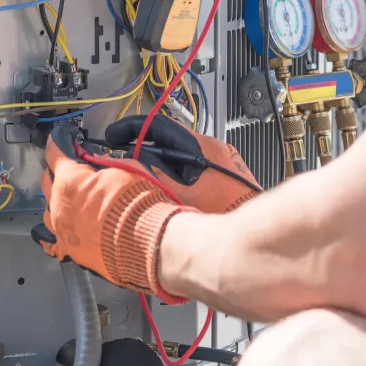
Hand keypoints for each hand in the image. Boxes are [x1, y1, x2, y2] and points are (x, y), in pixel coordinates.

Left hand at [31, 124, 189, 297]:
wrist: (148, 241)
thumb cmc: (139, 205)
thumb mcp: (125, 168)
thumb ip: (104, 163)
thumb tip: (97, 162)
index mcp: (70, 179)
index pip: (55, 153)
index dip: (59, 143)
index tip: (62, 140)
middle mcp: (59, 204)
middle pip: (47, 181)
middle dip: (57, 172)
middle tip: (71, 169)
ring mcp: (62, 229)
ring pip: (48, 210)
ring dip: (57, 202)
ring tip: (68, 199)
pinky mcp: (71, 250)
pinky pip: (51, 242)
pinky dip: (53, 234)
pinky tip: (57, 230)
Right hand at [102, 116, 260, 212]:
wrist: (250, 240)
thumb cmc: (220, 215)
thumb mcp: (174, 194)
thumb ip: (150, 173)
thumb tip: (129, 161)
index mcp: (201, 147)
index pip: (159, 125)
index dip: (131, 129)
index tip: (114, 136)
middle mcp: (215, 150)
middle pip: (170, 140)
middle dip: (144, 149)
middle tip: (124, 160)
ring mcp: (224, 163)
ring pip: (182, 156)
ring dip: (161, 165)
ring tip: (144, 180)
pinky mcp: (229, 178)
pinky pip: (196, 169)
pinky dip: (178, 175)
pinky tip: (169, 193)